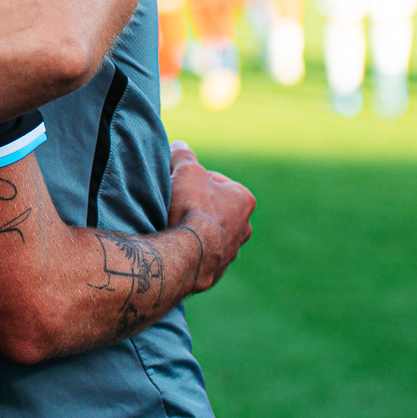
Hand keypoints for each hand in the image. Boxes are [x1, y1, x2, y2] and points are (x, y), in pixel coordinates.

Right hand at [166, 142, 254, 293]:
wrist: (187, 254)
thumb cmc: (191, 207)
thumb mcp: (186, 170)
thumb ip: (184, 155)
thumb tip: (180, 145)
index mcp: (243, 200)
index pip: (217, 181)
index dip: (195, 179)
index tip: (180, 182)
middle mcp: (244, 228)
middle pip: (216, 209)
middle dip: (198, 205)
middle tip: (175, 203)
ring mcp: (231, 253)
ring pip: (211, 234)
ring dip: (195, 229)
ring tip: (172, 225)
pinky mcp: (215, 272)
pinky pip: (202, 256)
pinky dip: (190, 250)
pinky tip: (174, 245)